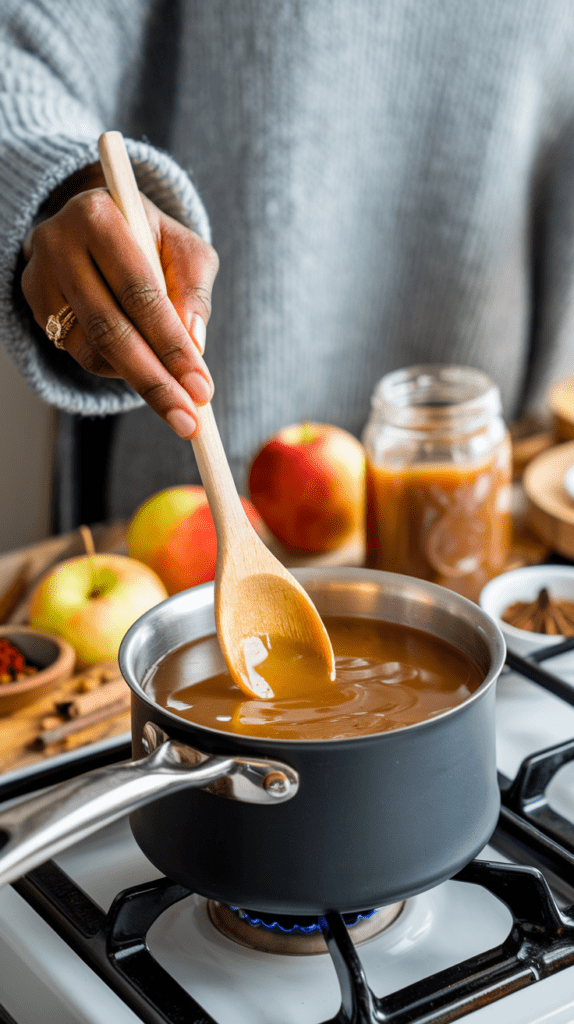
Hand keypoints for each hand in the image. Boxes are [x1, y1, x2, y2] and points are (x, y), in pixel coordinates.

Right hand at [21, 166, 218, 438]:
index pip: (140, 293)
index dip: (173, 345)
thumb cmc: (153, 241)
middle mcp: (59, 244)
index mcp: (99, 216)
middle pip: (110, 329)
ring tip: (176, 402)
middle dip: (154, 382)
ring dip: (139, 382)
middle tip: (188, 421)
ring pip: (92, 349)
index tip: (202, 388)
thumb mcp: (184, 251)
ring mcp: (40, 278)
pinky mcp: (36, 306)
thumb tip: (195, 343)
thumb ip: (194, 291)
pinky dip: (117, 370)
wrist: (103, 226)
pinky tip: (143, 368)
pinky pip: (80, 353)